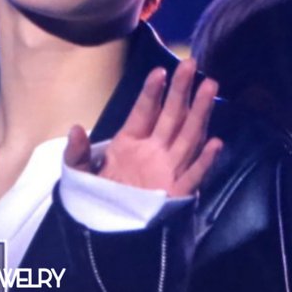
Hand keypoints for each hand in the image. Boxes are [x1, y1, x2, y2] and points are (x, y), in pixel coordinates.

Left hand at [64, 59, 222, 196]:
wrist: (106, 228)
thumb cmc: (97, 195)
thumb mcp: (79, 172)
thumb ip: (76, 152)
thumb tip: (75, 128)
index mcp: (130, 140)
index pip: (144, 110)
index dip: (151, 92)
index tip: (159, 71)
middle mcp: (153, 149)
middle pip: (171, 115)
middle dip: (181, 90)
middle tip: (191, 62)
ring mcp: (167, 168)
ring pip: (188, 136)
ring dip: (199, 112)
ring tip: (210, 86)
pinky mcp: (176, 192)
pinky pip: (193, 175)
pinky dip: (205, 160)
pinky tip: (216, 143)